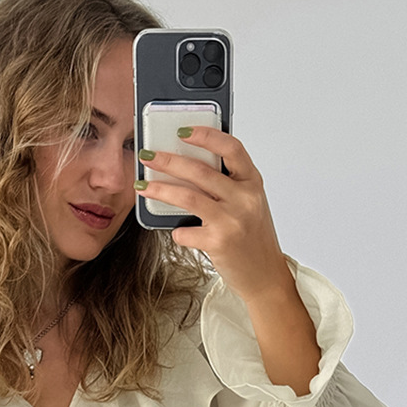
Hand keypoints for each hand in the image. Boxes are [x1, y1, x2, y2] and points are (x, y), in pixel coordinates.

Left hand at [137, 126, 290, 305]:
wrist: (264, 275)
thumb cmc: (252, 237)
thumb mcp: (247, 203)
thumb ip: (227, 184)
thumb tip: (187, 166)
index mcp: (252, 182)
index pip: (231, 148)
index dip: (206, 136)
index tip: (182, 131)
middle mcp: (245, 198)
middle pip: (200, 171)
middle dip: (168, 160)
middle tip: (147, 156)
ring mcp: (233, 220)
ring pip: (188, 196)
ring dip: (160, 189)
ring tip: (141, 186)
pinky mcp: (219, 243)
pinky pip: (186, 231)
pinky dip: (176, 232)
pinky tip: (175, 232)